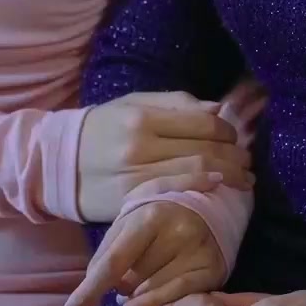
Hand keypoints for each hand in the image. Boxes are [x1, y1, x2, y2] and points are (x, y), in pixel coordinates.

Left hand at [62, 200, 225, 305]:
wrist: (208, 205)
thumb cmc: (157, 216)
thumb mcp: (128, 222)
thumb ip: (107, 252)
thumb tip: (95, 286)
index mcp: (149, 216)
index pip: (113, 262)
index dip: (88, 291)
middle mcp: (177, 231)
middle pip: (132, 281)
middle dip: (121, 287)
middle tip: (127, 278)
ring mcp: (197, 251)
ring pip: (152, 291)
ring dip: (137, 296)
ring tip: (139, 285)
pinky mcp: (212, 269)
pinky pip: (178, 296)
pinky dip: (156, 303)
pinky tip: (143, 304)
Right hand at [76, 91, 252, 224]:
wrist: (56, 163)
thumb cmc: (100, 129)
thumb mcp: (132, 104)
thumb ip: (175, 103)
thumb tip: (218, 110)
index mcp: (142, 117)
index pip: (204, 123)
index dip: (228, 130)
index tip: (235, 136)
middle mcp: (140, 146)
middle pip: (206, 149)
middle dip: (236, 156)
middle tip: (248, 160)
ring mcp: (137, 176)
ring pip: (198, 174)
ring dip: (230, 176)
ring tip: (244, 178)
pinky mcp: (133, 201)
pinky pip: (179, 194)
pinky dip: (205, 190)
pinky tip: (219, 189)